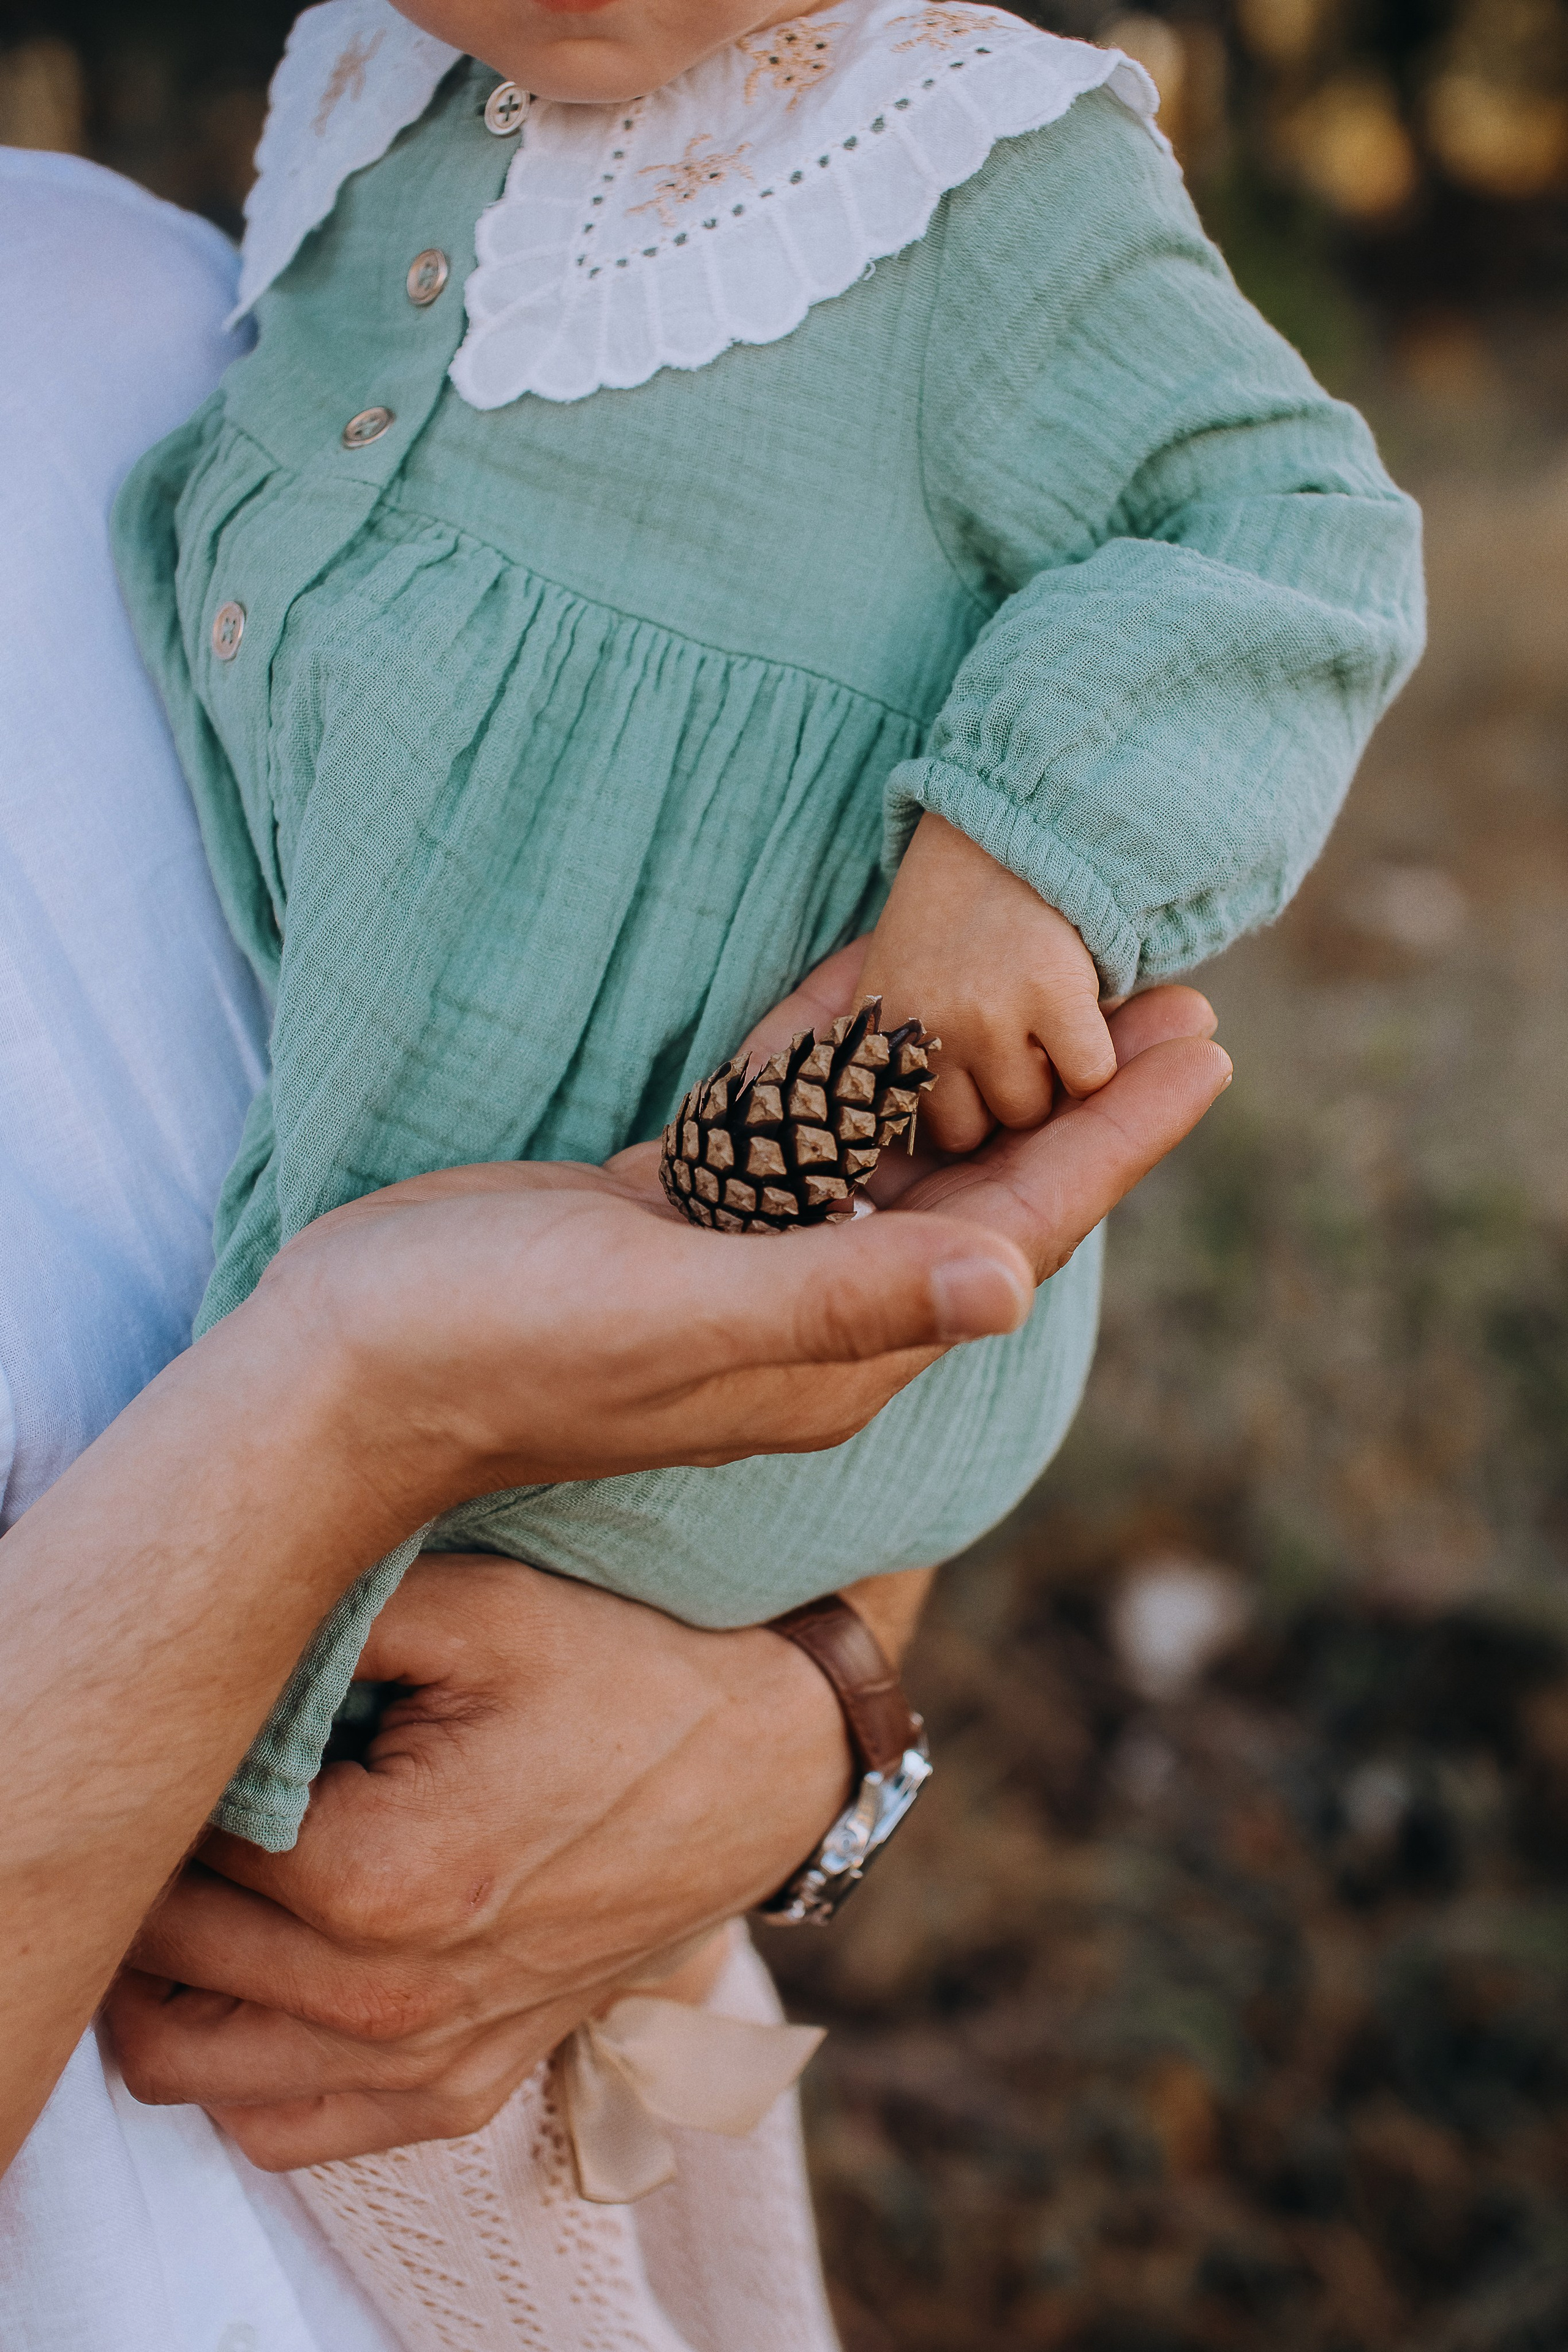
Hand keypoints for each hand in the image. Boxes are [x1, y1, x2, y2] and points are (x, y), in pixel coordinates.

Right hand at [105, 978, 1224, 2168]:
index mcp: (841, 1344)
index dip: (1119, 1139)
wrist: (347, 1363)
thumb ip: (846, 1298)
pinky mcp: (672, 1205)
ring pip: (885, 1141)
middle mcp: (809, 1300)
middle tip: (1172, 992)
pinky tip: (886, 974)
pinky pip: (785, 1112)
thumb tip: (1009, 1278)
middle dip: (1078, 1090)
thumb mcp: (686, 1317)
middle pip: (976, 1177)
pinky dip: (837, 1043)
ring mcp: (740, 1252)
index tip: (1206, 1050)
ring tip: (1060, 973)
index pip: (1016, 1227)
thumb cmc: (508, 1347)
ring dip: (974, 1058)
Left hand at [109, 1556, 860, 2166]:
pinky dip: (239, 2056)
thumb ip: (329, 1618)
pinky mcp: (457, 2093)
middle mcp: (393, 2001)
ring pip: (185, 2059)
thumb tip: (213, 1639)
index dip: (182, 1765)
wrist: (761, 1769)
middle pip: (167, 1951)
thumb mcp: (480, 1608)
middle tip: (205, 1774)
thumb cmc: (622, 1676)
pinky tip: (269, 1959)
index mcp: (382, 1879)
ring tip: (215, 1867)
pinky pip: (275, 2125)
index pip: (181, 1842)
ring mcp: (426, 2064)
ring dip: (171, 1967)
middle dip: (162, 1860)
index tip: (223, 1713)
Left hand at [857, 812, 1117, 1153]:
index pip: (914, 1125)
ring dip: (1049, 1078)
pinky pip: (1090, 1078)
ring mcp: (987, 1018)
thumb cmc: (960, 905)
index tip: (969, 1082)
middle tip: (1015, 1046)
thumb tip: (949, 1133)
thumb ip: (908, 1046)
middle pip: (973, 1132)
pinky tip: (1083, 1014)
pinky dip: (1098, 1059)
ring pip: (1031, 1109)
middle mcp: (925, 1031)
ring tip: (1043, 1020)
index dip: (953, 1108)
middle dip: (996, 1102)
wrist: (1010, 820)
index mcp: (880, 1029)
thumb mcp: (903, 975)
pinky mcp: (1052, 997)